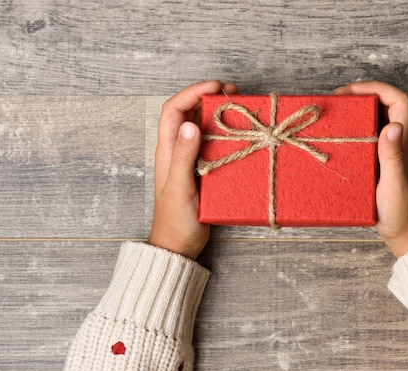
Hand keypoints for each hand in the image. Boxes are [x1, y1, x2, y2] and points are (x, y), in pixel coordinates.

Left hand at [148, 80, 238, 258]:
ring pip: (204, 127)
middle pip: (190, 112)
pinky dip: (226, 133)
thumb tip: (191, 124)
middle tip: (233, 92)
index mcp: (167, 150)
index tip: (215, 87)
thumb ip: (183, 156)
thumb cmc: (175, 221)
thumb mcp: (180, 188)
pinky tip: (240, 133)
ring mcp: (192, 160)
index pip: (175, 110)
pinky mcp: (205, 170)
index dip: (193, 92)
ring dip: (219, 113)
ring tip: (240, 105)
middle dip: (209, 97)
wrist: (179, 246)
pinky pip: (214, 144)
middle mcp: (179, 150)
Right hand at [334, 81, 407, 257]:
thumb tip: (393, 125)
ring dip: (359, 113)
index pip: (399, 101)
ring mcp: (394, 153)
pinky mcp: (385, 163)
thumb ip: (394, 156)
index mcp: (407, 142)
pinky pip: (372, 138)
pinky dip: (357, 131)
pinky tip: (341, 139)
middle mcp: (402, 142)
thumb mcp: (395, 184)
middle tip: (337, 101)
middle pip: (387, 106)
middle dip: (363, 96)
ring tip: (336, 116)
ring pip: (379, 121)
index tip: (351, 92)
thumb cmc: (403, 213)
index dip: (377, 89)